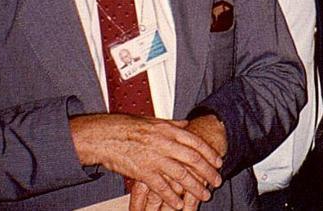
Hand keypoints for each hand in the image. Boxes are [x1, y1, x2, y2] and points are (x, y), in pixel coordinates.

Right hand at [70, 114, 223, 209]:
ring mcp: (155, 158)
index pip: (195, 142)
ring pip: (181, 175)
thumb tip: (186, 124)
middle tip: (217, 181)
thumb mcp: (152, 120)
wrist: (104, 135)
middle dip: (208, 172)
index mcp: (168, 130)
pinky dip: (171, 197)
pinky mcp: (143, 172)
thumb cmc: (125, 127)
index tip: (218, 162)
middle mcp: (164, 143)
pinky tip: (179, 204)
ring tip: (204, 195)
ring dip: (195, 187)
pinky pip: (161, 187)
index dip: (209, 153)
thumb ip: (171, 124)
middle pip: (193, 159)